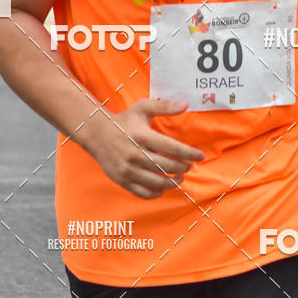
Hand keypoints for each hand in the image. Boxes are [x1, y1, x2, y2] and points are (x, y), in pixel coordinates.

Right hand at [88, 98, 204, 198]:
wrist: (97, 134)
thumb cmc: (124, 120)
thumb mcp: (143, 108)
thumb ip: (164, 106)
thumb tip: (185, 104)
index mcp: (143, 136)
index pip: (173, 148)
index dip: (190, 153)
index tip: (200, 155)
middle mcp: (136, 154)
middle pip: (167, 166)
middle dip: (183, 167)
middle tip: (190, 166)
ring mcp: (128, 170)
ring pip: (157, 182)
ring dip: (173, 182)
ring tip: (180, 177)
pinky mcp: (122, 180)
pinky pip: (143, 193)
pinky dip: (156, 193)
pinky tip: (163, 187)